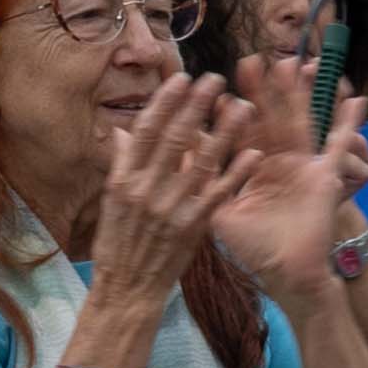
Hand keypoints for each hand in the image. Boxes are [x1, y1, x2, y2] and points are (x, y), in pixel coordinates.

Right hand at [76, 75, 248, 324]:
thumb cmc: (119, 243)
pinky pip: (218, 193)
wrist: (127, 288)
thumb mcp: (112, 202)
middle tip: (216, 79)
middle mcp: (145, 189)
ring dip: (225, 131)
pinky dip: (236, 172)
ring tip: (245, 105)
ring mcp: (170, 207)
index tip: (182, 78)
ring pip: (201, 160)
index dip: (165, 102)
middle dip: (196, 106)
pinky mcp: (192, 226)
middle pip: (174, 138)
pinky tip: (255, 152)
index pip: (146, 131)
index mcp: (123, 179)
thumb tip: (122, 131)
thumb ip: (122, 165)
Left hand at [212, 58, 367, 308]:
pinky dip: (349, 123)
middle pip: (269, 119)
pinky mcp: (326, 175)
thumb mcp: (221, 216)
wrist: (288, 272)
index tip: (215, 86)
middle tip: (249, 61)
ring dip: (298, 95)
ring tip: (293, 65)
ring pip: (301, 122)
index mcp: (253, 170)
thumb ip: (203, 188)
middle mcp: (278, 162)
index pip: (240, 133)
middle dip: (261, 92)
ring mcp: (304, 166)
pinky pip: (340, 145)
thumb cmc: (255, 248)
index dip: (229, 111)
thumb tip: (176, 165)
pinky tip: (355, 99)